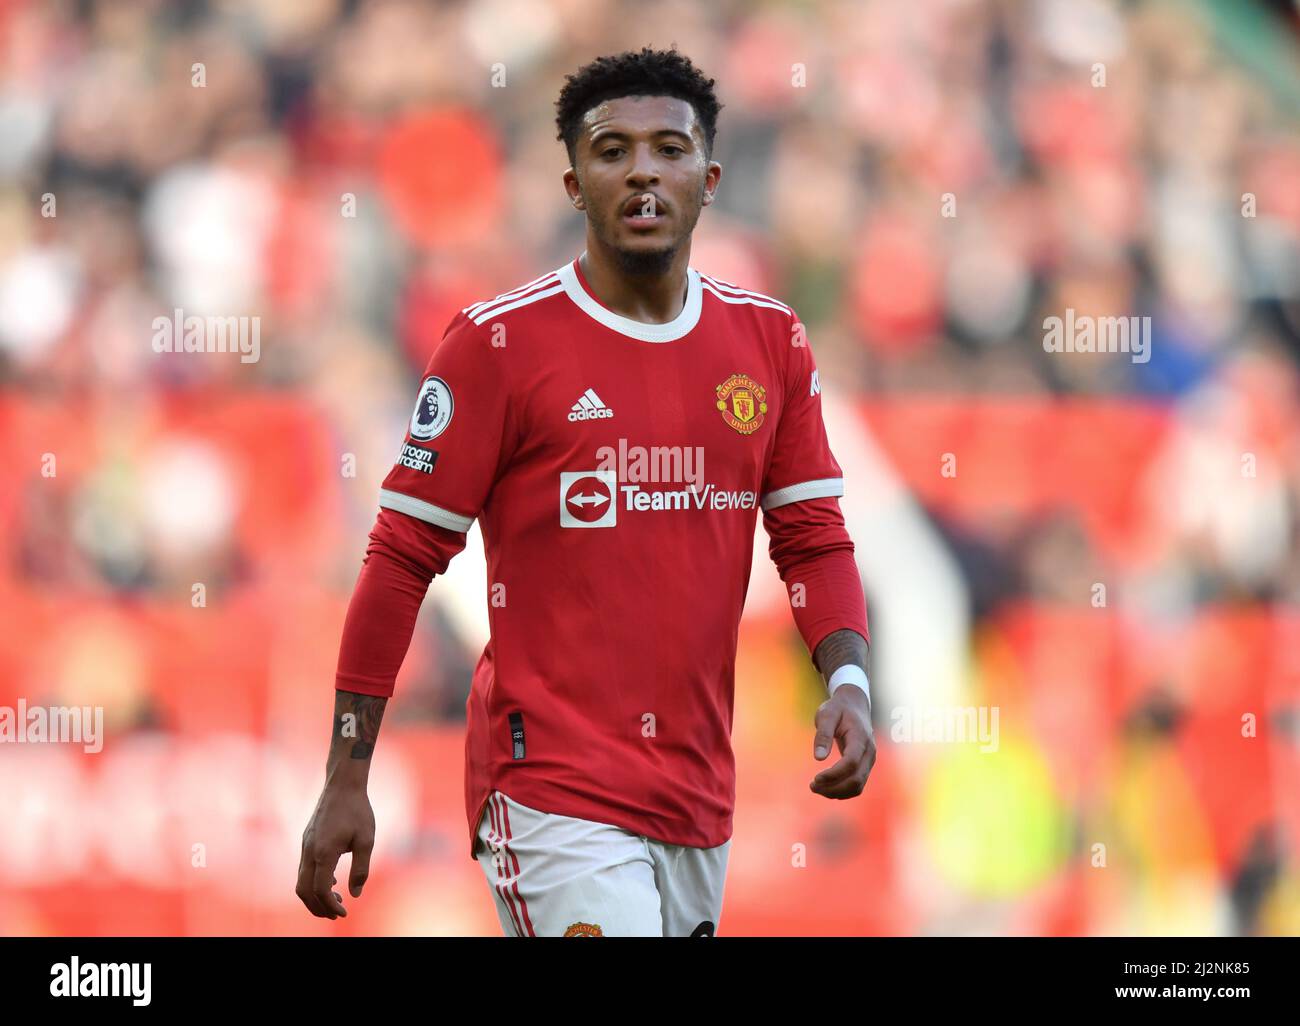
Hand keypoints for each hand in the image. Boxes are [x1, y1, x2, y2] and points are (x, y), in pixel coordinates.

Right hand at [296, 784, 375, 918]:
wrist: (342, 785)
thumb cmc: (357, 810)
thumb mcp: (366, 840)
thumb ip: (361, 869)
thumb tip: (354, 894)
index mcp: (323, 853)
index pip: (320, 890)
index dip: (331, 906)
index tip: (344, 912)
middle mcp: (309, 851)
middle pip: (304, 891)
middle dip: (318, 908)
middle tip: (336, 915)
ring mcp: (305, 845)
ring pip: (301, 881)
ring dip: (315, 896)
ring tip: (335, 900)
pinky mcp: (307, 840)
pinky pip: (304, 868)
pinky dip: (314, 881)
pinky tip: (332, 882)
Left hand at [810, 683, 875, 797]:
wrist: (854, 706)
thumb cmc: (838, 709)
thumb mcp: (827, 715)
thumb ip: (823, 735)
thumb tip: (818, 758)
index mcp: (860, 738)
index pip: (851, 763)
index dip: (834, 774)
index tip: (815, 779)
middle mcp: (869, 753)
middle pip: (856, 780)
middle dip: (833, 788)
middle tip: (812, 786)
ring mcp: (869, 761)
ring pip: (857, 786)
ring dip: (837, 792)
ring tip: (815, 787)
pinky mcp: (864, 766)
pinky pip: (856, 785)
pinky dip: (841, 791)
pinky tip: (825, 787)